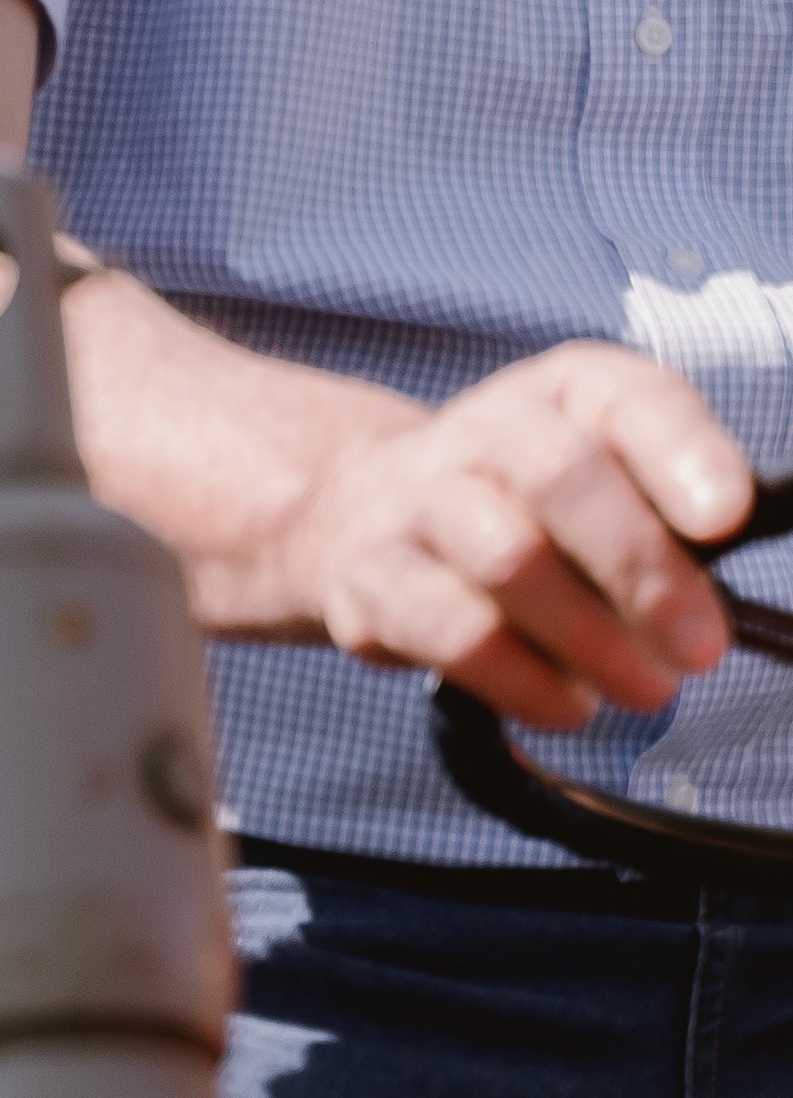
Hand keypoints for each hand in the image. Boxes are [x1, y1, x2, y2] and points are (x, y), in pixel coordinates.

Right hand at [296, 343, 752, 728]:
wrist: (367, 509)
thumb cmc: (530, 505)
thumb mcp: (611, 477)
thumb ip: (676, 516)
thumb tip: (730, 588)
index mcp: (569, 391)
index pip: (630, 400)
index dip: (684, 454)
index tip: (729, 517)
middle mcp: (487, 431)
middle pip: (561, 479)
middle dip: (642, 569)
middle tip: (701, 648)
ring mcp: (417, 500)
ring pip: (506, 560)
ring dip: (591, 639)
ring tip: (648, 691)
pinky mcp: (371, 580)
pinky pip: (453, 634)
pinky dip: (525, 681)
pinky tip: (570, 706)